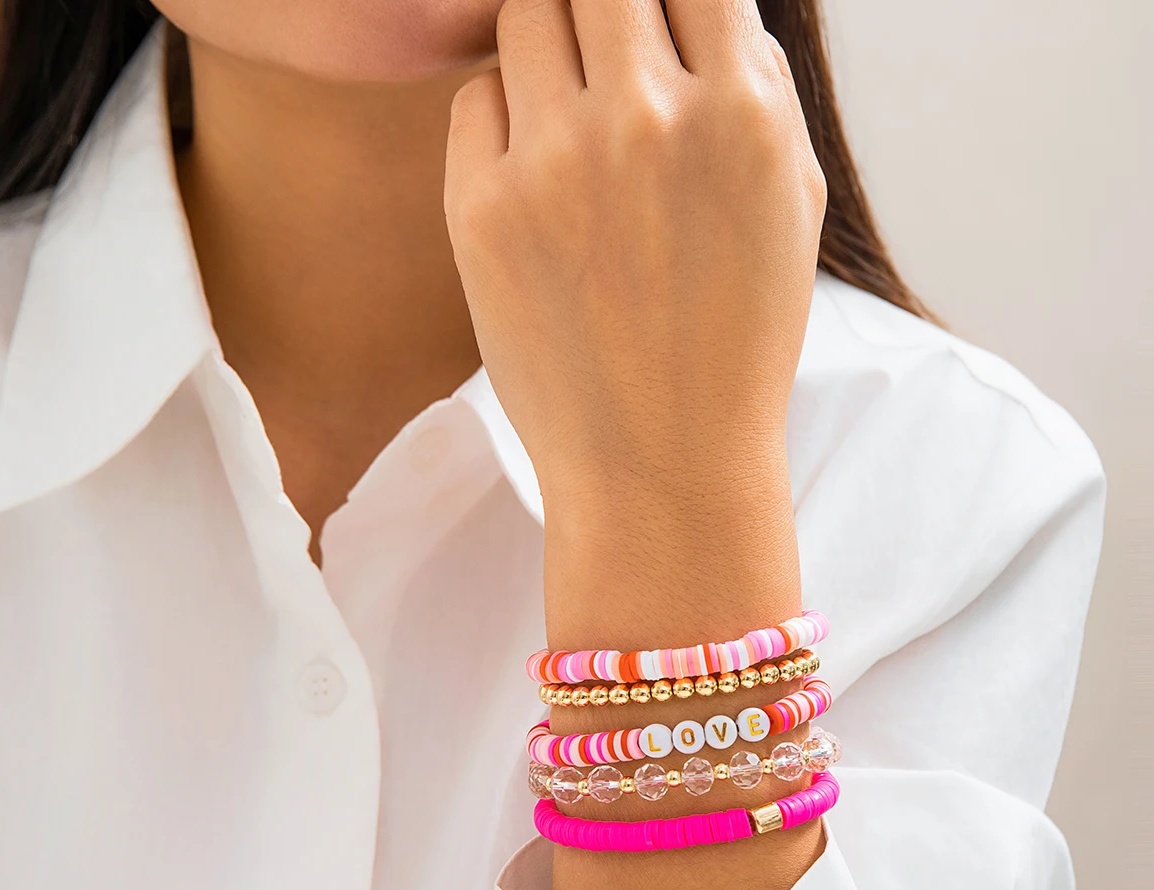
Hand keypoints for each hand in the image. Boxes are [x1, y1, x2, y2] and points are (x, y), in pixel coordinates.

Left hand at [443, 0, 826, 519]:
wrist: (661, 466)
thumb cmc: (735, 344)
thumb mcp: (791, 207)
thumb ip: (758, 89)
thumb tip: (711, 9)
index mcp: (741, 114)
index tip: (660, 26)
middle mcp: (647, 120)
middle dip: (607, 7)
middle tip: (608, 62)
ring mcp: (555, 163)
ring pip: (527, 17)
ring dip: (551, 47)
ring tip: (574, 118)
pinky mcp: (480, 210)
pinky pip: (477, 100)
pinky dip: (505, 116)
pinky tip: (536, 177)